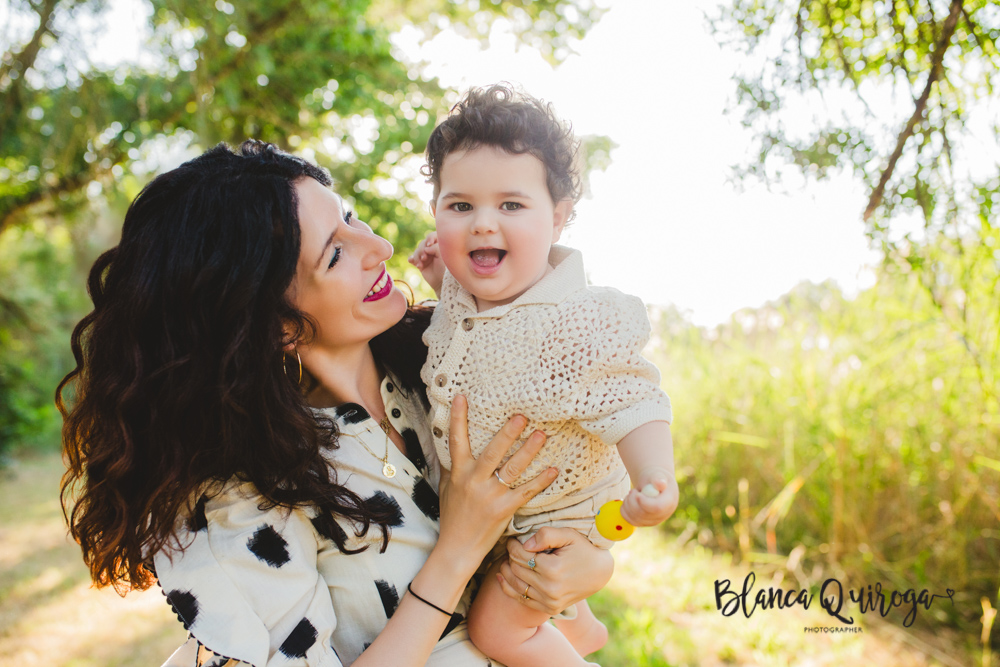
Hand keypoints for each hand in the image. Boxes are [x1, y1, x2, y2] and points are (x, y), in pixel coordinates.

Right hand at [407, 231, 444, 296]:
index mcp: (440, 245)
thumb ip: (435, 247)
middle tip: (425, 258)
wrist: (442, 283)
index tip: (429, 244)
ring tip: (420, 264)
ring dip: (417, 256)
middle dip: (422, 249)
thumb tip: (426, 247)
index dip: (429, 238)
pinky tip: (412, 262)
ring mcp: (426, 256)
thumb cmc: (446, 268)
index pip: (433, 236)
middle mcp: (432, 249)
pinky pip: (412, 258)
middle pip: (423, 243)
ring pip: (417, 251)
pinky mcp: (420, 263)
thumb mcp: (443, 255)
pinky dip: (412, 259)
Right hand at [435, 395, 557, 574]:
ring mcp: (490, 496)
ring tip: (542, 435)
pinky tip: (554, 470)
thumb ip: (453, 466)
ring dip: (528, 451)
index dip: (458, 418)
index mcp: (459, 473)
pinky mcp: (504, 509)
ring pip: (512, 469)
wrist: (457, 548)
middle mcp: (474, 481)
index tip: (462, 396)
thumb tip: (453, 444)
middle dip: (507, 433)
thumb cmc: (453, 516)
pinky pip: (526, 491)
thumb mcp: (448, 488)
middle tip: (521, 416)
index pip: (457, 440)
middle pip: (492, 452)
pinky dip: (541, 480)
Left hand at [495, 527, 613, 615]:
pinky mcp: (549, 608)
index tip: (512, 539)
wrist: (599, 573)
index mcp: (552, 568)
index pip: (520, 555)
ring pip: (516, 584)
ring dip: (507, 571)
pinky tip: (502, 577)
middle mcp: (549, 588)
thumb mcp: (568, 535)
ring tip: (506, 560)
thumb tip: (524, 544)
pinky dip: (509, 588)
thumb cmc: (583, 549)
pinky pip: (522, 599)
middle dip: (510, 556)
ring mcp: (549, 601)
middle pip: (516, 569)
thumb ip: (546, 535)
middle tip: (510, 547)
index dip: (512, 545)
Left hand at [619, 467, 678, 526]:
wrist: (653, 484)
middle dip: (633, 501)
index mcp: (669, 502)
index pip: (657, 508)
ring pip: (635, 519)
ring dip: (628, 505)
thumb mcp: (658, 474)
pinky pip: (630, 520)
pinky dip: (624, 510)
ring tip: (631, 494)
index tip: (636, 493)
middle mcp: (663, 515)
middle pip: (644, 515)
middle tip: (632, 490)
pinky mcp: (643, 523)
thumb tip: (660, 483)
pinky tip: (629, 501)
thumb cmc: (655, 477)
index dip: (644, 502)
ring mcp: (653, 521)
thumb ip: (658, 478)